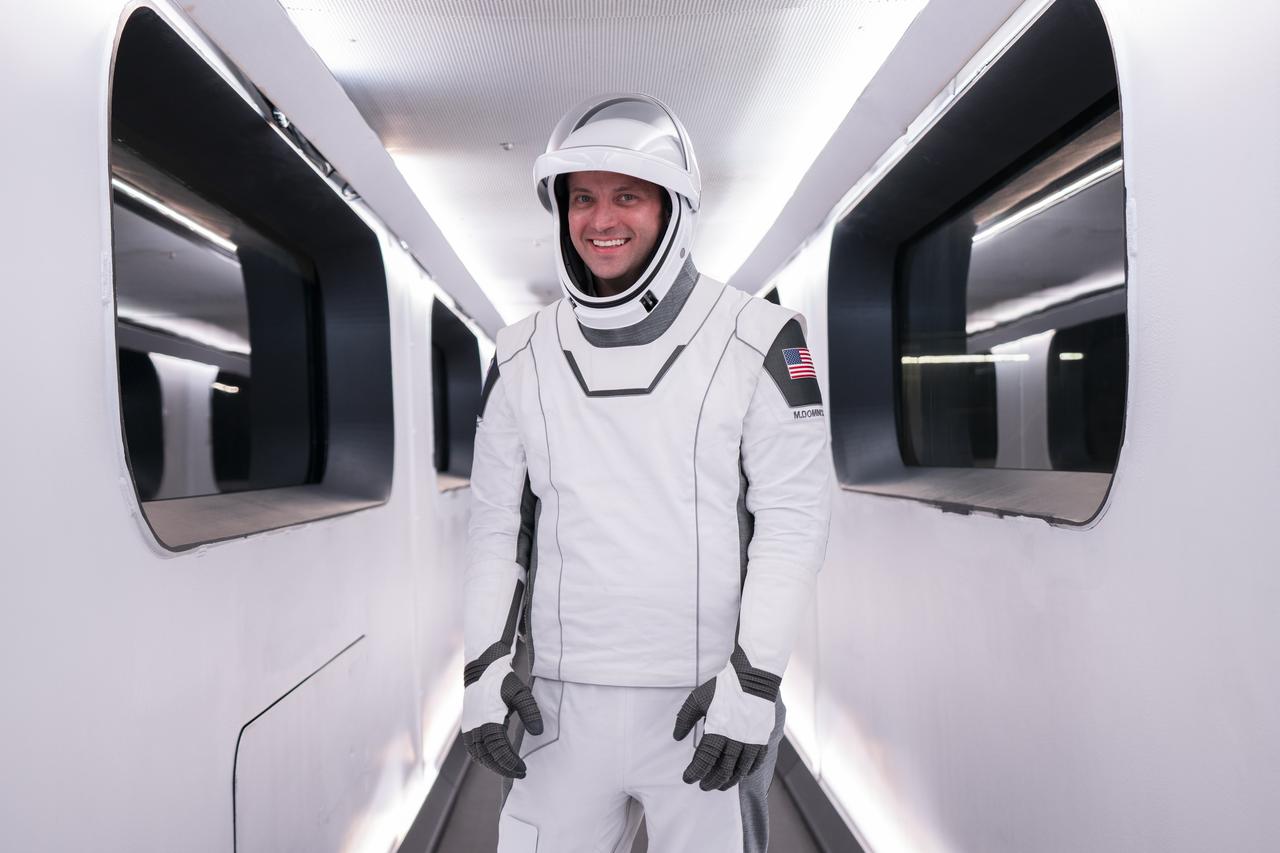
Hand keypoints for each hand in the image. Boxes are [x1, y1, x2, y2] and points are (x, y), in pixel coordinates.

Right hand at [462, 653, 542, 778]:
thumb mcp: (521, 693)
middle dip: (504, 768)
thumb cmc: (503, 680)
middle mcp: (476, 726)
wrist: (482, 669)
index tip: (523, 769)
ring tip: (510, 769)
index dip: (510, 762)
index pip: (499, 750)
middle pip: (488, 757)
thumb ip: (530, 712)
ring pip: (479, 755)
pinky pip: (474, 749)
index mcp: (488, 719)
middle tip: (521, 773)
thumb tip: (538, 733)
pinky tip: (496, 760)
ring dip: (493, 765)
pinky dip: (484, 758)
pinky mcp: (468, 727)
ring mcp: (470, 727)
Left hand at [672, 649, 779, 790]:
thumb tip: (676, 737)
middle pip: (723, 769)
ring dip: (729, 781)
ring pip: (740, 769)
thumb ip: (685, 719)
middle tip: (703, 786)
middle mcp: (736, 739)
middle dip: (711, 781)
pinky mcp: (762, 737)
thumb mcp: (698, 699)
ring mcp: (751, 740)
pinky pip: (756, 761)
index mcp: (719, 730)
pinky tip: (741, 775)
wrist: (753, 678)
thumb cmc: (723, 688)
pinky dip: (747, 771)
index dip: (695, 772)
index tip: (688, 778)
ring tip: (720, 786)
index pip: (705, 759)